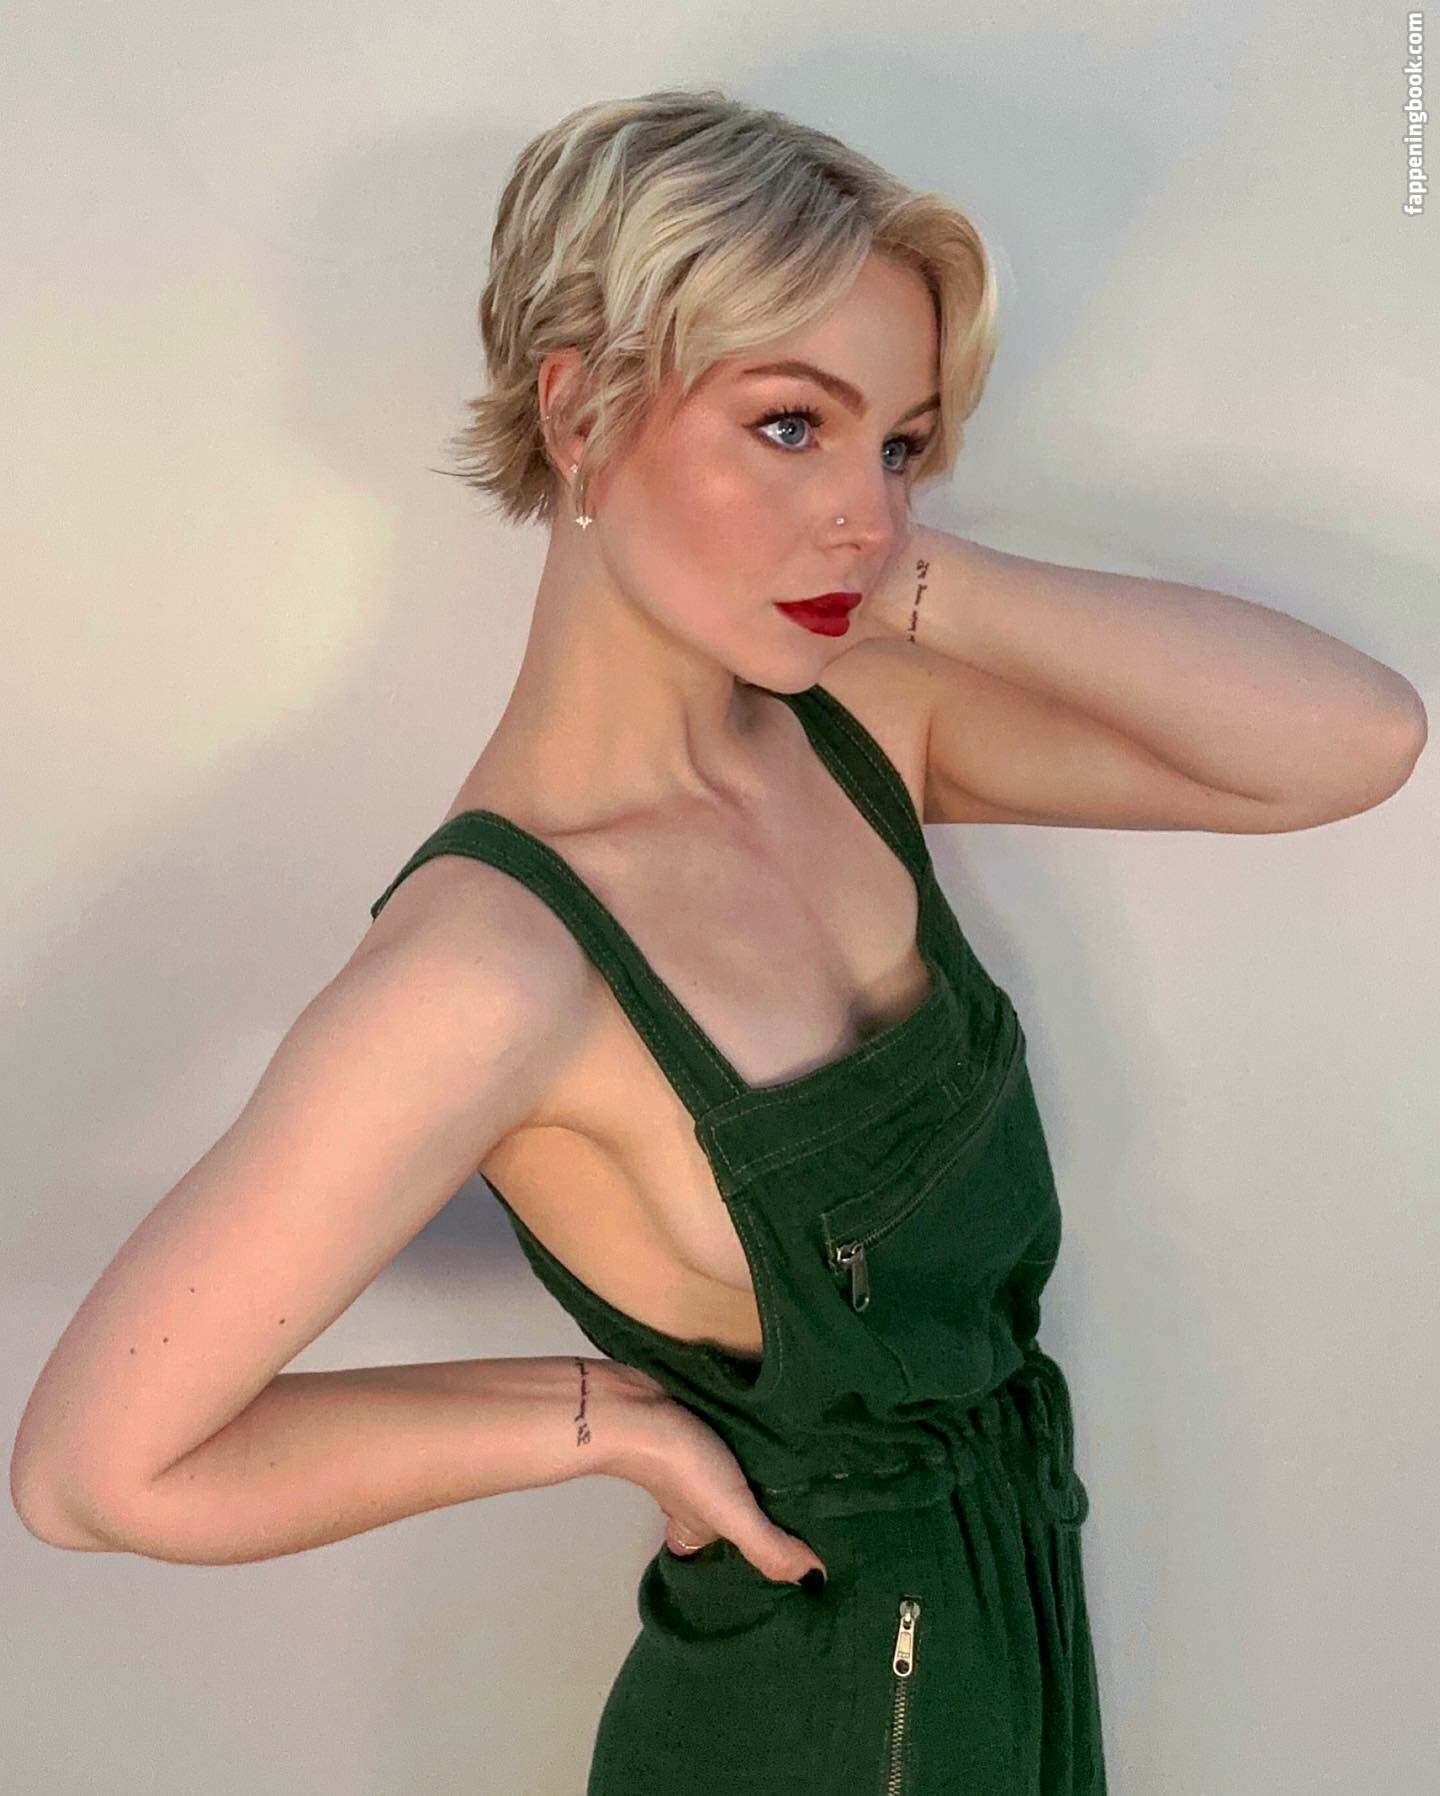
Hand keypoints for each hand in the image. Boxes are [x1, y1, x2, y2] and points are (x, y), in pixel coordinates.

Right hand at [600, 1364, 826, 1586]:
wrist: (637, 1405)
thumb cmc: (682, 1469)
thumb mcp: (731, 1514)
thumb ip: (769, 1546)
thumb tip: (818, 1581)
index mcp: (699, 1529)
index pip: (725, 1552)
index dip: (751, 1553)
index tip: (798, 1547)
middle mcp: (698, 1497)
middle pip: (735, 1508)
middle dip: (769, 1503)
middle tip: (822, 1495)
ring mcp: (698, 1456)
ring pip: (739, 1469)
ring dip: (767, 1463)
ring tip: (819, 1457)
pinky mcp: (702, 1417)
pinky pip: (735, 1431)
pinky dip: (756, 1429)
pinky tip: (788, 1421)